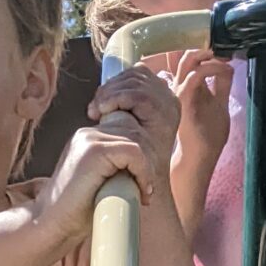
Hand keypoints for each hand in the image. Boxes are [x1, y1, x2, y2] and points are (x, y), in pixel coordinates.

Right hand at [36, 115, 155, 248]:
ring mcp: (89, 140)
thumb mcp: (100, 183)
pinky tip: (140, 192)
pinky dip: (143, 172)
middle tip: (145, 192)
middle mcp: (86, 134)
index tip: (142, 186)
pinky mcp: (95, 151)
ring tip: (143, 194)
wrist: (50, 226)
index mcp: (86, 139)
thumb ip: (115, 168)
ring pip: (137, 142)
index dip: (140, 158)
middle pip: (134, 134)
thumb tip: (147, 166)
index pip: (126, 132)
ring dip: (146, 170)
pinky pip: (134, 152)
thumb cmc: (75, 213)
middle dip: (146, 163)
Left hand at [89, 63, 180, 192]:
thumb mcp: (125, 130)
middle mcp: (171, 102)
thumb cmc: (123, 165)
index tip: (99, 102)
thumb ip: (124, 110)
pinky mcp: (163, 115)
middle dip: (112, 86)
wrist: (130, 191)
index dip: (117, 81)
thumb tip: (109, 88)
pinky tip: (103, 111)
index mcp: (163, 102)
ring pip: (136, 82)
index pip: (140, 74)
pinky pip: (137, 94)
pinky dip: (117, 98)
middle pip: (138, 75)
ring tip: (97, 110)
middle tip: (95, 108)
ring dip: (111, 93)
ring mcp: (169, 108)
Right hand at [160, 47, 233, 175]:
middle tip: (224, 50)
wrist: (200, 157)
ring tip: (221, 55)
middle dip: (206, 48)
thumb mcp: (219, 104)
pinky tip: (222, 69)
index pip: (191, 60)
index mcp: (188, 87)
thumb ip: (221, 86)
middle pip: (187, 56)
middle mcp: (180, 86)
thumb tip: (228, 67)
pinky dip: (210, 68)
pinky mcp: (183, 100)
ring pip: (187, 60)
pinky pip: (194, 76)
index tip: (227, 54)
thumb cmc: (207, 135)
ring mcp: (180, 92)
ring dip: (206, 54)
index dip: (209, 52)